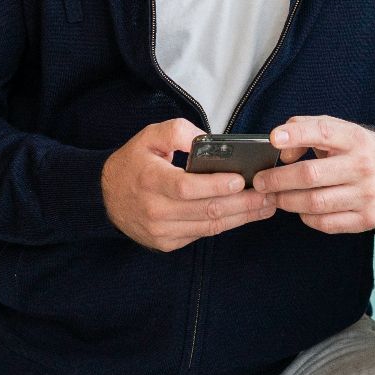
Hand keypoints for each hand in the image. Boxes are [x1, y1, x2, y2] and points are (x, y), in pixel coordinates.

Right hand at [101, 119, 275, 251]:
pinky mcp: (167, 243)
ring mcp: (161, 231)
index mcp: (150, 180)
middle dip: (243, 203)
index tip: (240, 179)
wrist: (105, 198)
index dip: (215, 185)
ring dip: (242, 217)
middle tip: (269, 194)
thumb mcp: (149, 136)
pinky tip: (244, 215)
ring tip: (266, 206)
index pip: (186, 187)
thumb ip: (177, 131)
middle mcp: (155, 210)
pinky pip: (202, 234)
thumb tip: (206, 139)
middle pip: (205, 210)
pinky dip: (225, 224)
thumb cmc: (133, 163)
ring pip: (209, 226)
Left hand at [252, 115, 374, 233]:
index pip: (323, 132)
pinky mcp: (366, 218)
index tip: (274, 139)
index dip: (296, 134)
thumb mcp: (340, 131)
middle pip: (311, 175)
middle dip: (278, 180)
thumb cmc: (360, 151)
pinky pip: (326, 223)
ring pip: (315, 202)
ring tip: (274, 197)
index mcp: (355, 139)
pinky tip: (300, 209)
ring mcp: (366, 195)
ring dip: (287, 201)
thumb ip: (307, 130)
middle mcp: (362, 166)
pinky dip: (306, 217)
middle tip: (260, 182)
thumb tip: (283, 152)